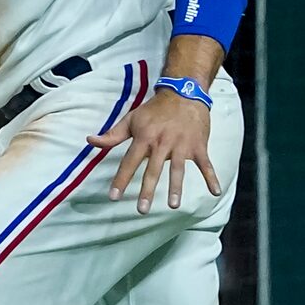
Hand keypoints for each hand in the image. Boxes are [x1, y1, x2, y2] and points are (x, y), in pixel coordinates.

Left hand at [91, 87, 223, 213]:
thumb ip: (112, 135)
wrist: (184, 94)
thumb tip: (90, 140)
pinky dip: (211, 177)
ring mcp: (182, 145)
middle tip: (141, 210)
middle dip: (147, 190)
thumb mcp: (131, 119)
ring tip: (172, 205)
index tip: (113, 197)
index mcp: (144, 138)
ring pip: (177, 169)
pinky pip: (206, 164)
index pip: (129, 162)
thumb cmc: (154, 110)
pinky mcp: (198, 146)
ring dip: (175, 188)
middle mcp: (162, 143)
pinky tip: (214, 192)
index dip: (120, 180)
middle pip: (153, 170)